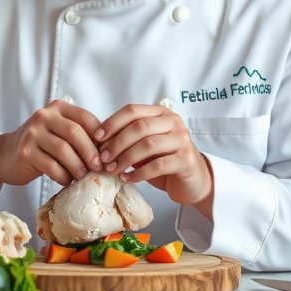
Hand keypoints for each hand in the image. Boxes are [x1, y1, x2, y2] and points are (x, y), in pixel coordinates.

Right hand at [0, 100, 102, 187]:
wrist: (7, 155)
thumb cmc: (42, 145)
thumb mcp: (59, 131)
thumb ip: (80, 134)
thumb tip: (110, 150)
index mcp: (58, 108)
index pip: (85, 117)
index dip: (100, 135)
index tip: (107, 152)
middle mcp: (44, 116)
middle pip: (75, 133)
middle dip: (90, 152)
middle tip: (99, 167)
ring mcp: (33, 133)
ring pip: (63, 150)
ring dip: (78, 166)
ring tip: (83, 176)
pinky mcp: (25, 152)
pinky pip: (50, 166)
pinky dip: (63, 176)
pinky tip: (66, 181)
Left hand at [95, 104, 213, 211]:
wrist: (193, 180)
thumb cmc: (164, 160)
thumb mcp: (145, 145)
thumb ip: (128, 138)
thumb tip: (98, 141)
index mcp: (161, 113)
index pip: (133, 110)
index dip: (112, 122)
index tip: (97, 137)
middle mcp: (173, 122)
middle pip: (139, 127)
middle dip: (117, 142)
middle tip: (103, 158)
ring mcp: (182, 140)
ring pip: (148, 145)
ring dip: (126, 158)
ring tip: (113, 169)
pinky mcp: (186, 160)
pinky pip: (158, 165)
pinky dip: (138, 173)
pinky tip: (127, 178)